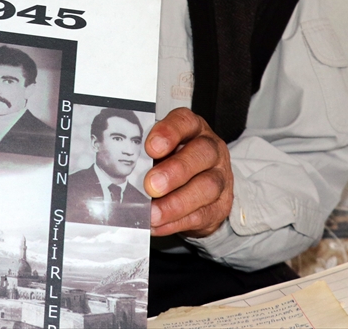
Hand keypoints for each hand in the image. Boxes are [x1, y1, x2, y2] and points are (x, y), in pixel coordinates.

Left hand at [143, 108, 233, 236]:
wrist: (201, 189)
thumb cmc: (173, 161)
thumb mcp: (162, 150)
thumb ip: (147, 155)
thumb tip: (126, 170)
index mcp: (193, 129)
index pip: (185, 122)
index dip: (169, 133)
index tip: (150, 147)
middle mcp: (211, 149)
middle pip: (201, 154)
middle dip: (175, 171)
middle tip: (151, 185)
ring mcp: (220, 177)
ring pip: (207, 187)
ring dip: (176, 203)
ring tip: (153, 213)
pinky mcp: (220, 206)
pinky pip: (202, 214)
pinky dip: (176, 222)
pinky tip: (158, 225)